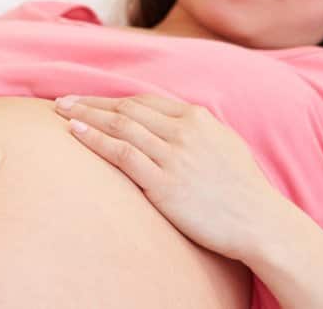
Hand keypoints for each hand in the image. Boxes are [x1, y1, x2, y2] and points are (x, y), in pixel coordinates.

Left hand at [55, 94, 281, 261]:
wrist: (261, 223)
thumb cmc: (242, 189)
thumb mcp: (223, 144)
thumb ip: (194, 129)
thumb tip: (167, 122)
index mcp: (197, 118)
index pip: (143, 101)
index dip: (110, 99)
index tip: (87, 100)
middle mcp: (183, 131)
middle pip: (126, 109)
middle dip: (90, 103)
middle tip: (62, 102)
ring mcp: (174, 156)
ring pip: (119, 126)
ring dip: (86, 115)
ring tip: (61, 112)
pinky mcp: (165, 183)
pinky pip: (121, 153)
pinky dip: (95, 139)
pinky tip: (76, 132)